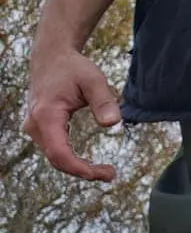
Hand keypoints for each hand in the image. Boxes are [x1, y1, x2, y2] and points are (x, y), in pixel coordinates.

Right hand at [23, 40, 122, 181]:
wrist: (51, 58)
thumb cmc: (73, 68)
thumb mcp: (93, 79)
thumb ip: (103, 101)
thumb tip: (112, 124)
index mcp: (46, 116)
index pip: (59, 153)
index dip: (79, 168)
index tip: (101, 174)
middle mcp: (35, 126)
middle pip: (57, 159)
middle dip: (83, 171)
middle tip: (111, 175)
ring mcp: (34, 128)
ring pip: (55, 156)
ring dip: (78, 167)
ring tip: (105, 171)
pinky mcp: (39, 128)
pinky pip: (54, 149)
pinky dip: (71, 159)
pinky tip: (89, 163)